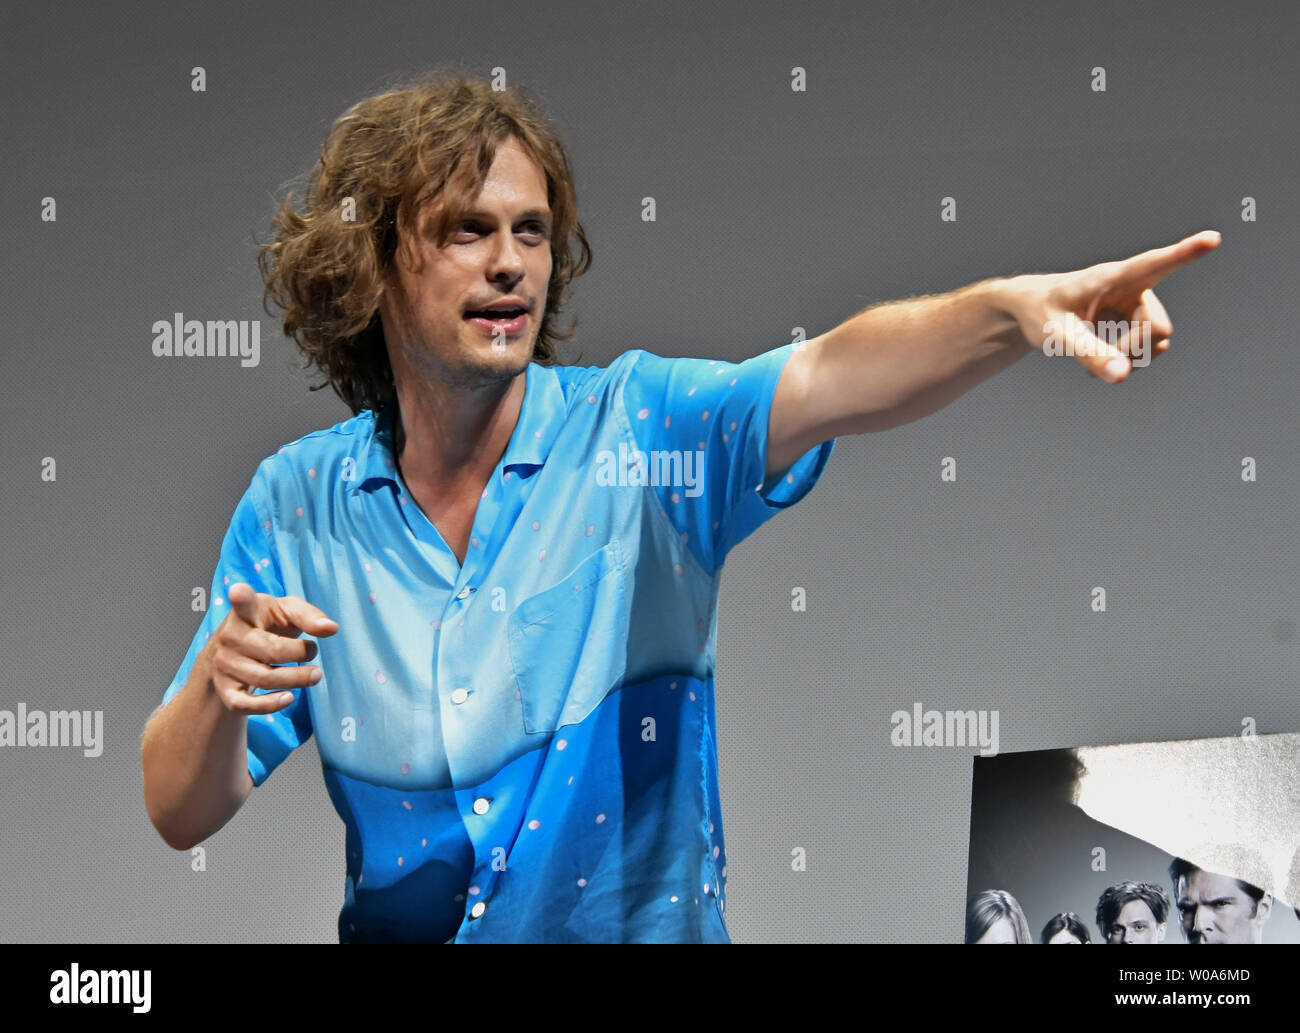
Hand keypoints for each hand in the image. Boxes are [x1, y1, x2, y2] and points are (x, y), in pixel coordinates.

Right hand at [206, 582, 338, 713]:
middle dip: (300, 653)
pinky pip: (246, 704)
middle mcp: (230, 636)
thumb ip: (309, 616)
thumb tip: (332, 628)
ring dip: (296, 679)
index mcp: (246, 611)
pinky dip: (271, 705)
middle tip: (314, 651)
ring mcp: (225, 664)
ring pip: (264, 678)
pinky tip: (290, 698)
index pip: (242, 603)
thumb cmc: (267, 626)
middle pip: (271, 650)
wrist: (232, 654)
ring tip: (315, 675)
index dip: (241, 597)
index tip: (239, 590)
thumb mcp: (286, 612)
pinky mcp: (226, 690)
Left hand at [1006, 229, 1220, 382]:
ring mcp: (1137, 303)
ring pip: (1158, 340)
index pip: (1154, 263)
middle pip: (1158, 328)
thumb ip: (1090, 354)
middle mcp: (1133, 286)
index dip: (1185, 252)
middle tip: (1100, 363)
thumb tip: (1122, 376)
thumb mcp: (1058, 336)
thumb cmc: (1042, 313)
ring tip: (1097, 362)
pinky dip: (1130, 361)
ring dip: (1132, 357)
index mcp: (1112, 278)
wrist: (1034, 309)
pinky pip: (1150, 347)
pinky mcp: (1136, 319)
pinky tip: (1105, 362)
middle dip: (1134, 351)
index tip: (1213, 238)